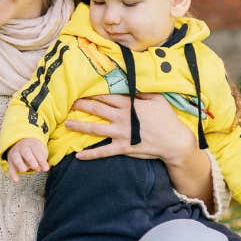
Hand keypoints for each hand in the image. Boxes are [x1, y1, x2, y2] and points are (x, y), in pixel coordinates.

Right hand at [6, 138, 48, 181]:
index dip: (41, 160)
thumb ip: (42, 161)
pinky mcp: (11, 161)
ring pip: (16, 157)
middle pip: (26, 152)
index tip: (46, 168)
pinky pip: (10, 167)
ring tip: (25, 170)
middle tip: (35, 166)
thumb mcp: (41, 152)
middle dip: (30, 159)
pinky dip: (12, 173)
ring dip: (20, 164)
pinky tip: (16, 180)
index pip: (37, 151)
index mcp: (32, 145)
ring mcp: (15, 154)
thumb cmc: (35, 150)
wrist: (22, 143)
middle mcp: (22, 148)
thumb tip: (44, 168)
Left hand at [67, 94, 195, 165]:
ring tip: (67, 123)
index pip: (107, 96)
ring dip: (80, 125)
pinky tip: (78, 155)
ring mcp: (120, 134)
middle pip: (97, 109)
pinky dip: (90, 154)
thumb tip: (132, 85)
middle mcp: (121, 118)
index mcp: (129, 105)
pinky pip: (103, 151)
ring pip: (95, 128)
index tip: (82, 90)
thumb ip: (142, 92)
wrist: (174, 141)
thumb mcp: (157, 99)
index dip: (93, 93)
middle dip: (82, 105)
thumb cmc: (167, 119)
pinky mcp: (122, 148)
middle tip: (69, 102)